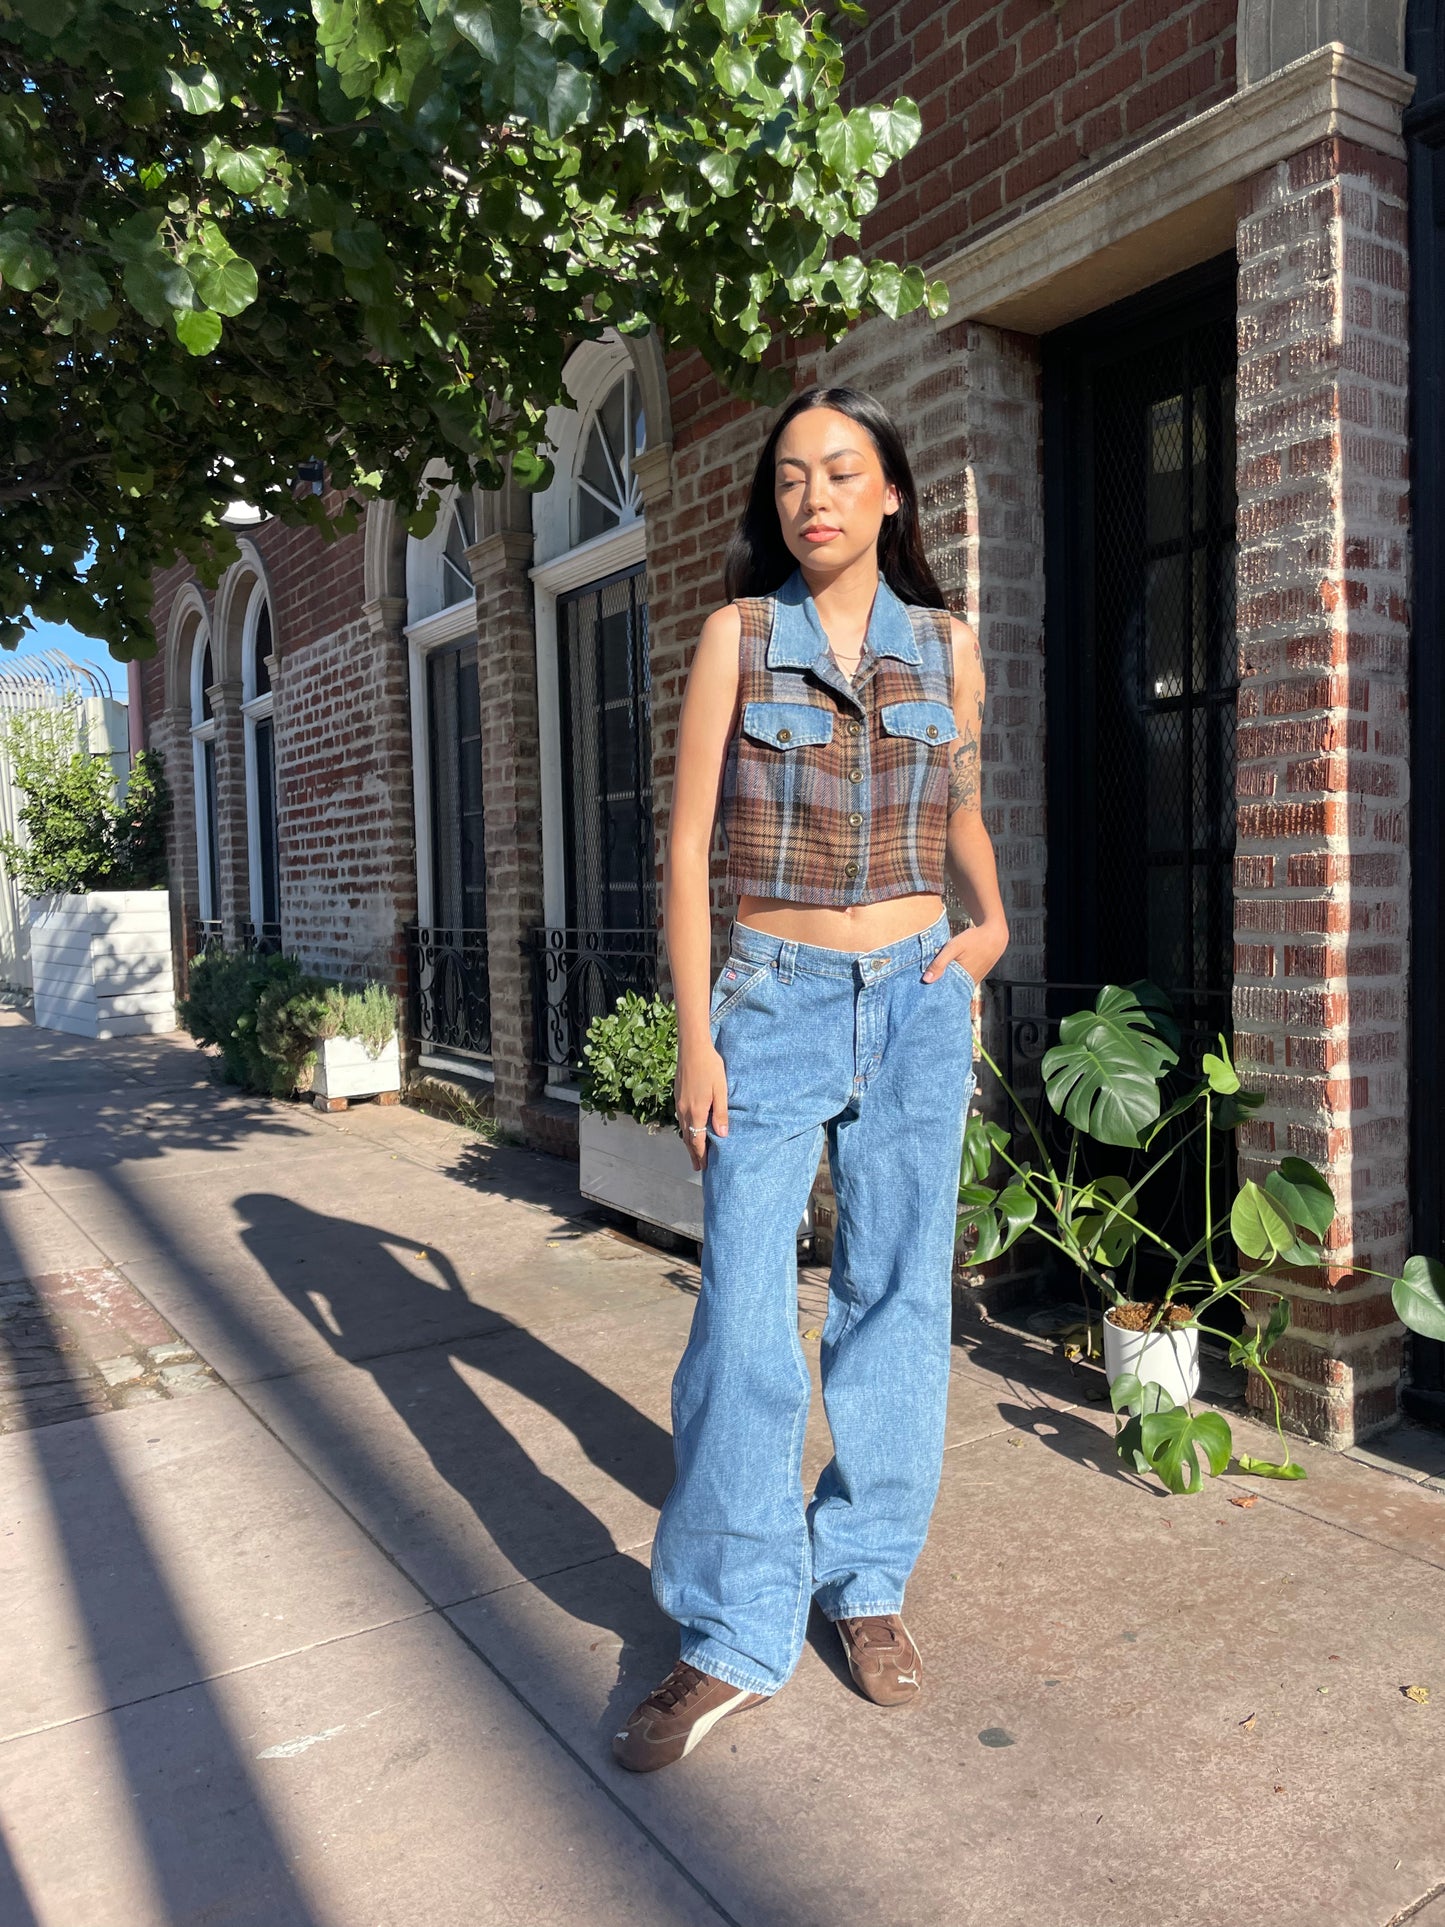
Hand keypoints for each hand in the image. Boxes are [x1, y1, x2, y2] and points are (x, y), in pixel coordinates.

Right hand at [675, 1037, 727, 1170]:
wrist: (692, 1048)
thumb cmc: (710, 1067)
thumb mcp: (721, 1090)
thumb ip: (721, 1113)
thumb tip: (721, 1134)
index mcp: (696, 1111)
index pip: (696, 1140)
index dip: (700, 1155)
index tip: (704, 1166)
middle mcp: (684, 1110)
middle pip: (687, 1138)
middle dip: (693, 1153)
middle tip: (698, 1167)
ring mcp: (679, 1103)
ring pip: (683, 1129)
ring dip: (688, 1142)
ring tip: (694, 1151)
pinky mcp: (678, 1096)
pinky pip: (681, 1119)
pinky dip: (685, 1129)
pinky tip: (690, 1129)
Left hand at [921, 918, 1008, 986]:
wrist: (995, 936)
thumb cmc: (974, 940)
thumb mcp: (954, 947)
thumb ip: (940, 963)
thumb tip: (926, 980)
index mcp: (963, 980)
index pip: (944, 993)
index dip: (932, 992)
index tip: (921, 992)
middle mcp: (969, 984)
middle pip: (949, 990)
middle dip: (937, 988)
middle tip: (923, 984)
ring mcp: (973, 981)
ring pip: (955, 985)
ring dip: (945, 982)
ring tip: (932, 978)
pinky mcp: (975, 977)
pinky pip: (960, 980)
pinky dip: (953, 977)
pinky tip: (945, 972)